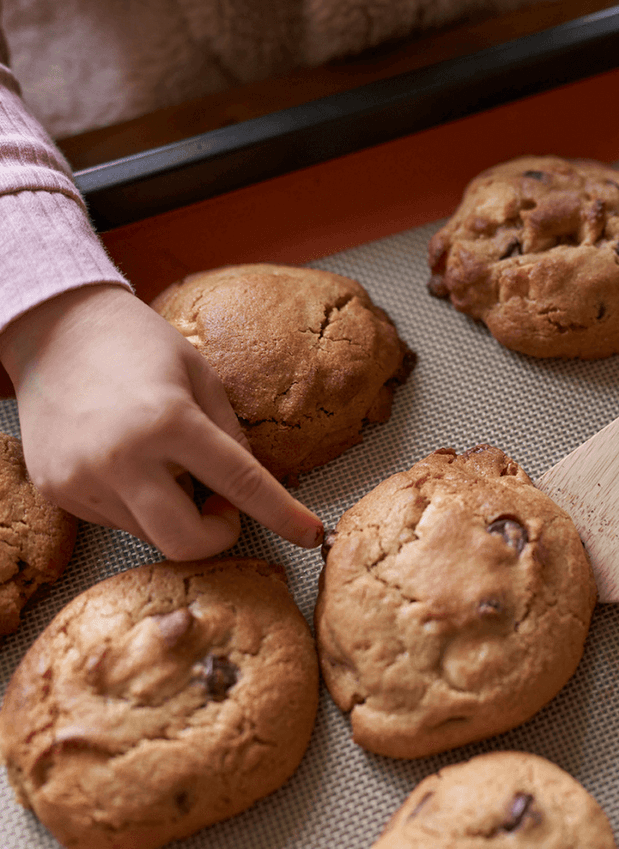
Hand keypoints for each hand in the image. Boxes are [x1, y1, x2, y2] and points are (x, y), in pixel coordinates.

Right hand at [0, 284, 322, 558]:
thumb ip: (230, 436)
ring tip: (163, 461)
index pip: (240, 484)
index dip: (281, 515)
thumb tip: (247, 489)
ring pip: (150, 533)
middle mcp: (122, 459)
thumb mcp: (201, 377)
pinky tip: (128, 460)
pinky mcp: (57, 492)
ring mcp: (83, 481)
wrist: (56, 328)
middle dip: (216, 535)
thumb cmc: (139, 343)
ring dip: (173, 512)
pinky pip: (116, 520)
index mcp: (169, 421)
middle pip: (185, 542)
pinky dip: (137, 503)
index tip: (309, 535)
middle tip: (222, 504)